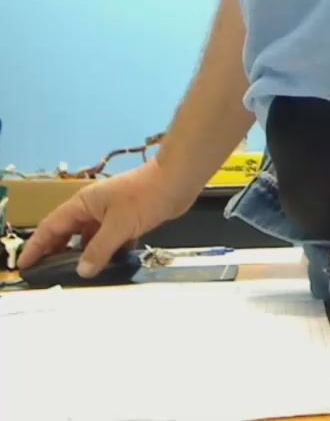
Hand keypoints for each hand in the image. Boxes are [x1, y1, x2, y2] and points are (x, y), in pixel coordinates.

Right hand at [17, 160, 189, 276]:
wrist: (177, 181)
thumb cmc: (145, 197)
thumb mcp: (119, 226)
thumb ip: (99, 249)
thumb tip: (82, 270)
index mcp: (83, 204)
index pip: (52, 227)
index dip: (36, 246)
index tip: (25, 264)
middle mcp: (93, 208)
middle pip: (69, 233)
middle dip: (58, 252)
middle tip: (50, 275)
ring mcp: (112, 214)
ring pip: (92, 237)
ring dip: (87, 254)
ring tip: (80, 275)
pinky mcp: (129, 219)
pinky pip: (113, 239)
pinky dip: (111, 251)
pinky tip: (112, 265)